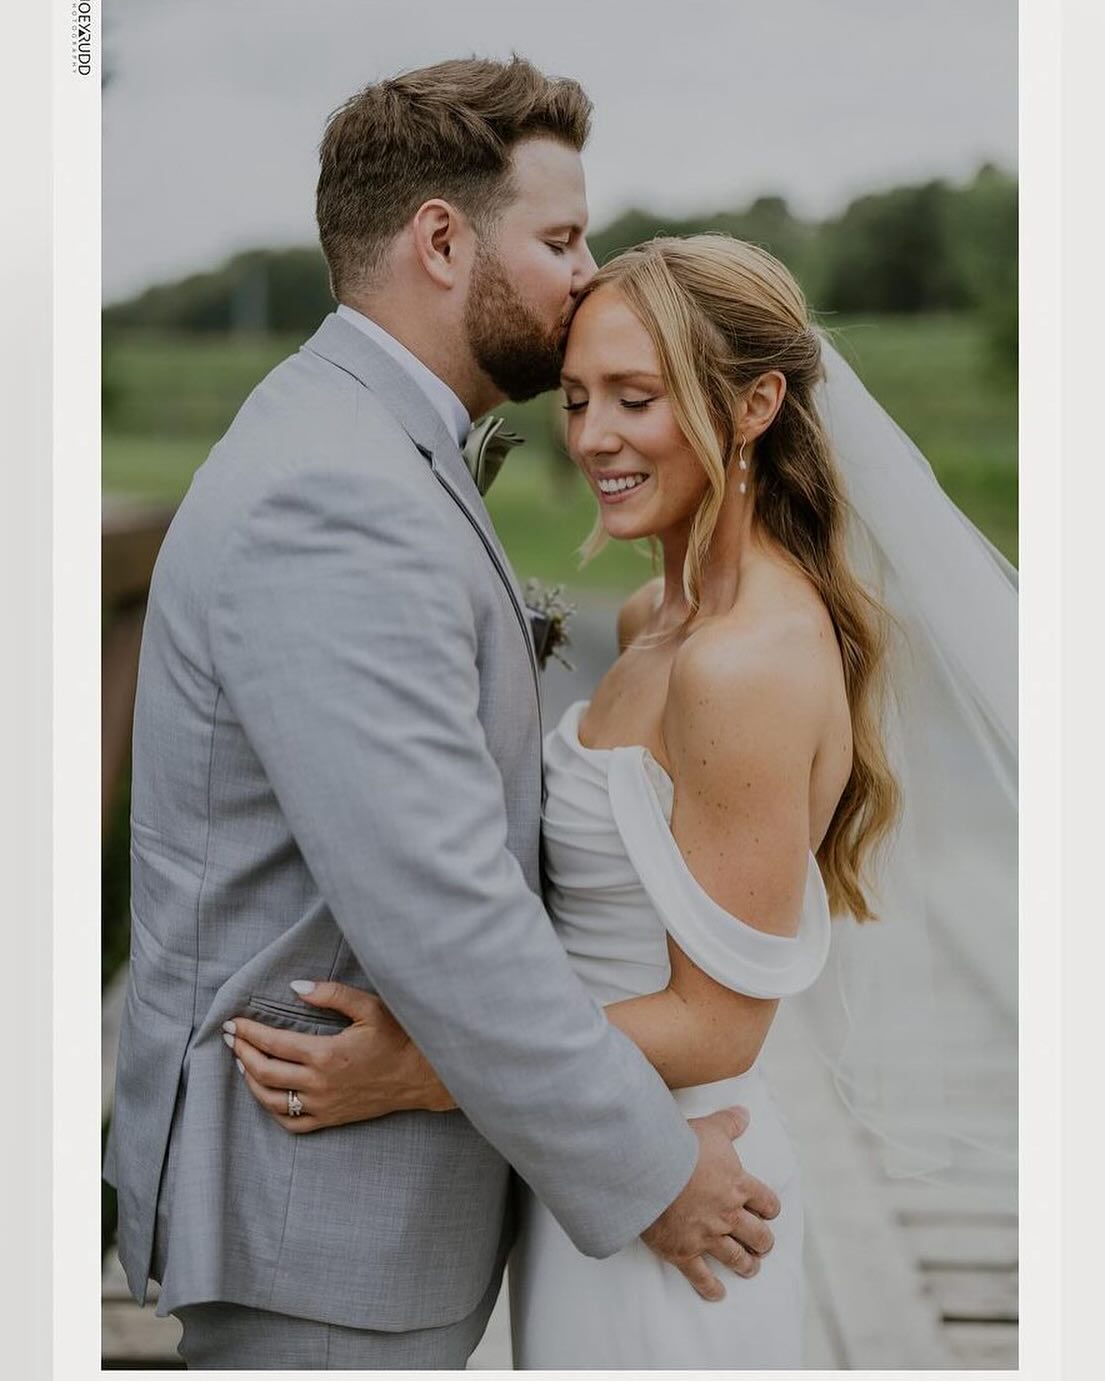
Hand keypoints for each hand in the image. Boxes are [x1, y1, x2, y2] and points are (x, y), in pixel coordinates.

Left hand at [222, 980, 454, 1133]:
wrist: (423, 1075)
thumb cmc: (399, 1037)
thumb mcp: (369, 1007)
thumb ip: (330, 995)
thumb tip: (295, 988)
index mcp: (325, 1054)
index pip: (273, 1043)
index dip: (249, 1031)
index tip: (233, 1022)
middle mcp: (319, 1084)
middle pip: (264, 1071)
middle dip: (242, 1052)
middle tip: (231, 1038)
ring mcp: (323, 1105)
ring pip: (271, 1100)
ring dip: (251, 1080)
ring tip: (243, 1062)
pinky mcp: (331, 1119)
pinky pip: (292, 1124)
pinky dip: (272, 1111)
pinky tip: (267, 1095)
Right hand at [640, 1106, 779, 1301]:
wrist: (649, 1169)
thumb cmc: (681, 1146)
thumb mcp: (710, 1128)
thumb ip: (730, 1123)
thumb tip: (745, 1113)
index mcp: (738, 1186)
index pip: (767, 1203)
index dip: (770, 1209)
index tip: (768, 1212)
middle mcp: (728, 1215)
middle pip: (758, 1236)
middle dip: (763, 1242)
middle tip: (762, 1244)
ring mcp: (707, 1236)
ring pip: (737, 1258)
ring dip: (747, 1265)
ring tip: (750, 1267)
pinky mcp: (684, 1252)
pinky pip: (702, 1277)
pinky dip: (711, 1288)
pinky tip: (718, 1294)